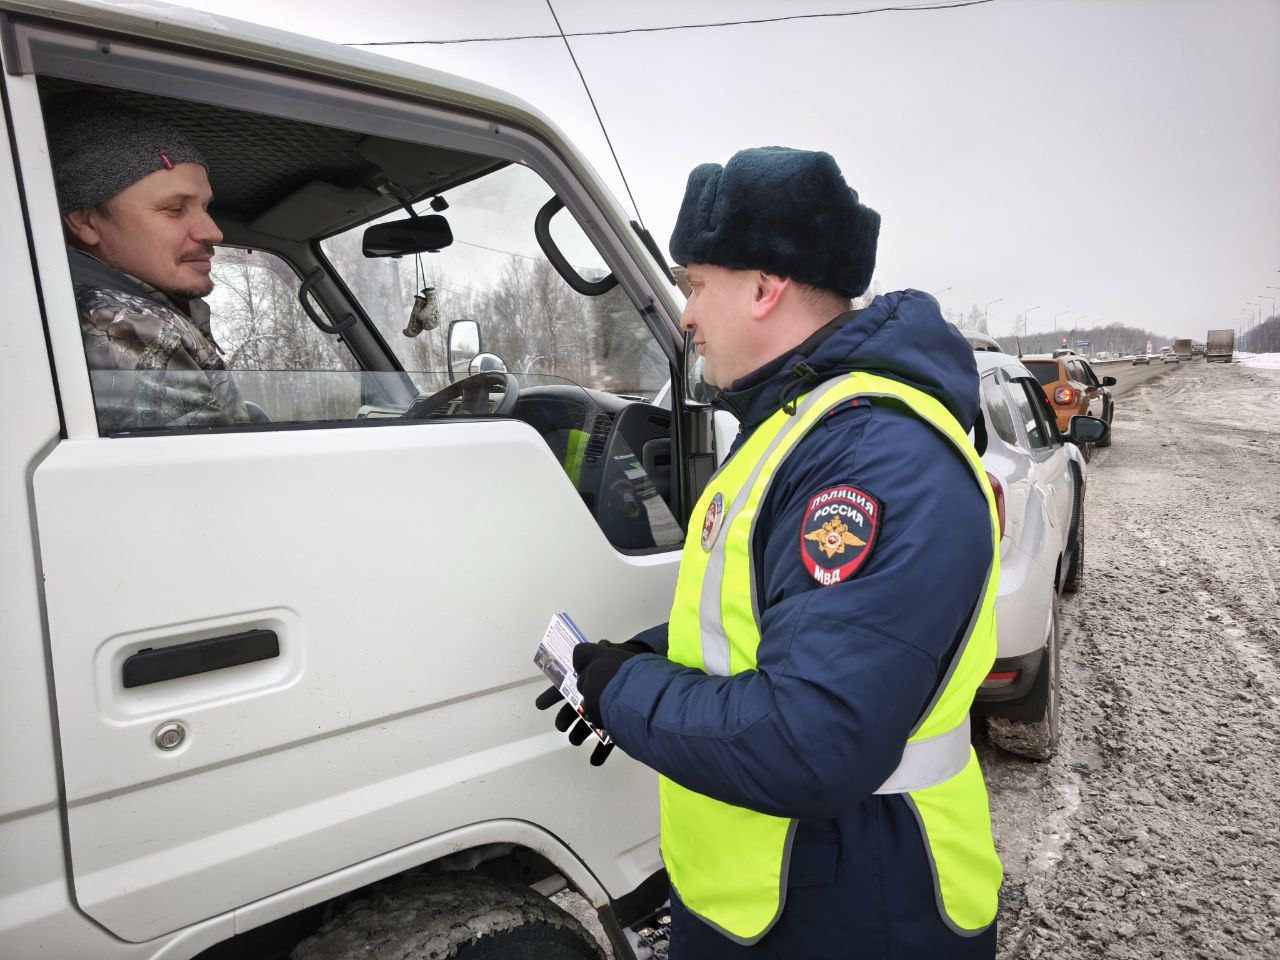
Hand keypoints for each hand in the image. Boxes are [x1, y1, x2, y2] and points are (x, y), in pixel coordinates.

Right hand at [534, 640, 643, 765]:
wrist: (651, 680)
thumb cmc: (627, 665)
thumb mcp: (605, 652)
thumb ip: (588, 654)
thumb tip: (575, 655)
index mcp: (590, 679)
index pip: (566, 687)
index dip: (552, 696)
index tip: (539, 705)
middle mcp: (597, 695)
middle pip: (575, 709)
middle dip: (565, 718)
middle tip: (560, 727)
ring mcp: (609, 711)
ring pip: (589, 725)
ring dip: (580, 734)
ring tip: (575, 741)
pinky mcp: (621, 725)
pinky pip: (609, 741)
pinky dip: (601, 752)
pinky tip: (594, 762)